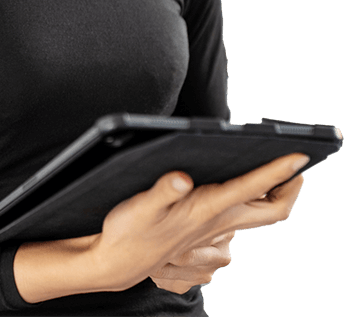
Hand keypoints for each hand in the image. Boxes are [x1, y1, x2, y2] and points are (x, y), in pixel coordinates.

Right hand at [88, 153, 307, 292]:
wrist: (118, 264)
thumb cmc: (129, 232)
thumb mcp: (140, 207)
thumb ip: (163, 190)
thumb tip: (182, 177)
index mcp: (208, 210)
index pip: (254, 188)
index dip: (278, 171)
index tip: (299, 154)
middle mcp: (220, 223)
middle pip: (273, 210)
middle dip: (290, 185)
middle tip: (296, 161)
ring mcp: (217, 231)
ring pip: (260, 215)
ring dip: (273, 193)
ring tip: (275, 168)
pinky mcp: (209, 232)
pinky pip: (244, 218)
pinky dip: (253, 200)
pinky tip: (242, 187)